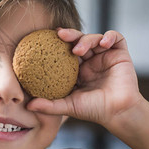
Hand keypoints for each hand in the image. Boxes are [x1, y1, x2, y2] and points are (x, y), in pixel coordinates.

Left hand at [27, 28, 142, 127]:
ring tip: (78, 50)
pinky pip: (116, 38)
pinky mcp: (120, 54)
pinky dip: (109, 36)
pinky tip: (103, 43)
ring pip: (94, 38)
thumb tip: (28, 105)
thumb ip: (49, 105)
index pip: (65, 51)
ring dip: (86, 39)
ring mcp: (105, 56)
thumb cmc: (94, 110)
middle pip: (78, 40)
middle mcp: (90, 61)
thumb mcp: (68, 106)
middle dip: (69, 35)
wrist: (118, 113)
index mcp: (77, 70)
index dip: (56, 43)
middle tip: (59, 35)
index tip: (44, 39)